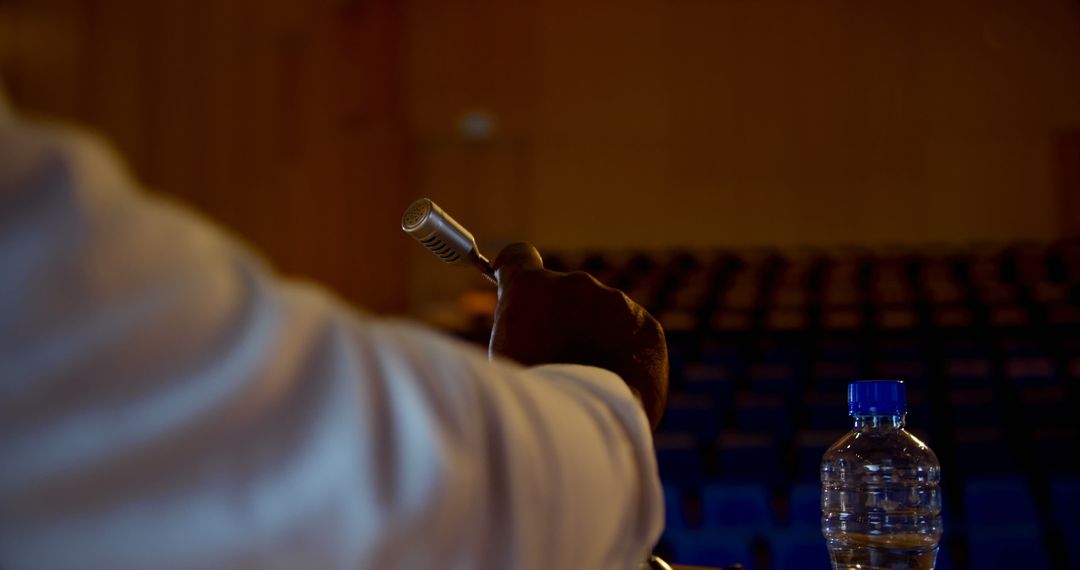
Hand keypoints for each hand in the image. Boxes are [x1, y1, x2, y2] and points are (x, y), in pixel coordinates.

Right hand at [489, 243, 668, 428]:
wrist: (585, 421)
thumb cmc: (533, 395)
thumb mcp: (504, 356)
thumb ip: (518, 328)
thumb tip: (528, 326)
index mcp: (530, 288)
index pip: (519, 256)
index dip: (516, 269)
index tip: (517, 285)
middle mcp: (574, 284)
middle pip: (565, 294)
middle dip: (561, 319)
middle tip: (557, 360)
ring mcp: (616, 302)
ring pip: (602, 315)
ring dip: (595, 337)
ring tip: (589, 378)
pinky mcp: (647, 327)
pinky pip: (633, 334)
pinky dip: (625, 353)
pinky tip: (614, 381)